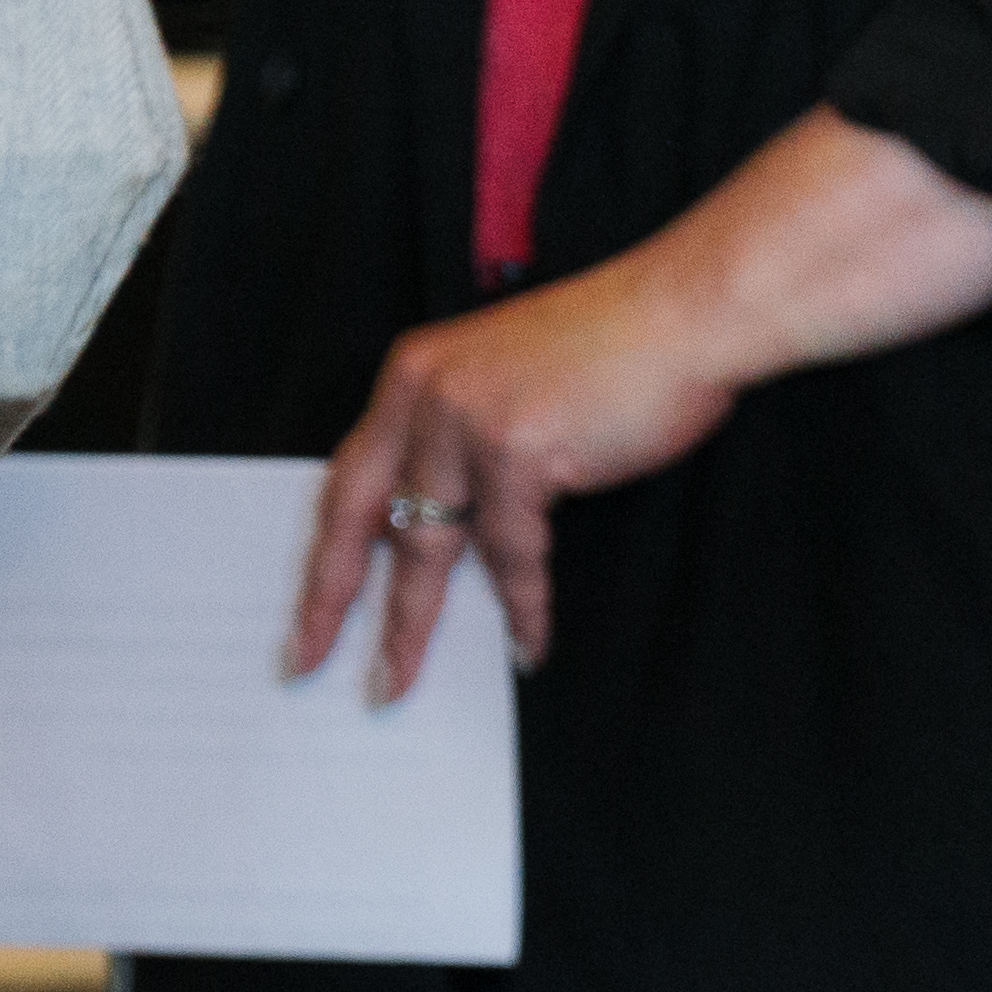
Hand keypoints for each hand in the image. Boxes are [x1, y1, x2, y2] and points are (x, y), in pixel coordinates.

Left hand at [285, 108, 991, 697]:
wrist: (686, 312)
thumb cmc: (612, 351)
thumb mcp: (504, 386)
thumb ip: (458, 448)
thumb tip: (437, 540)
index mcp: (413, 375)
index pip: (346, 477)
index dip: (324, 551)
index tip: (306, 609)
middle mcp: (425, 392)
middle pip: (357, 515)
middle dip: (329, 598)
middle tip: (305, 660)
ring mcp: (467, 419)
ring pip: (425, 546)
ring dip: (415, 623)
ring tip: (403, 680)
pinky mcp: (518, 449)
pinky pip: (510, 555)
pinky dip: (522, 606)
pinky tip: (527, 643)